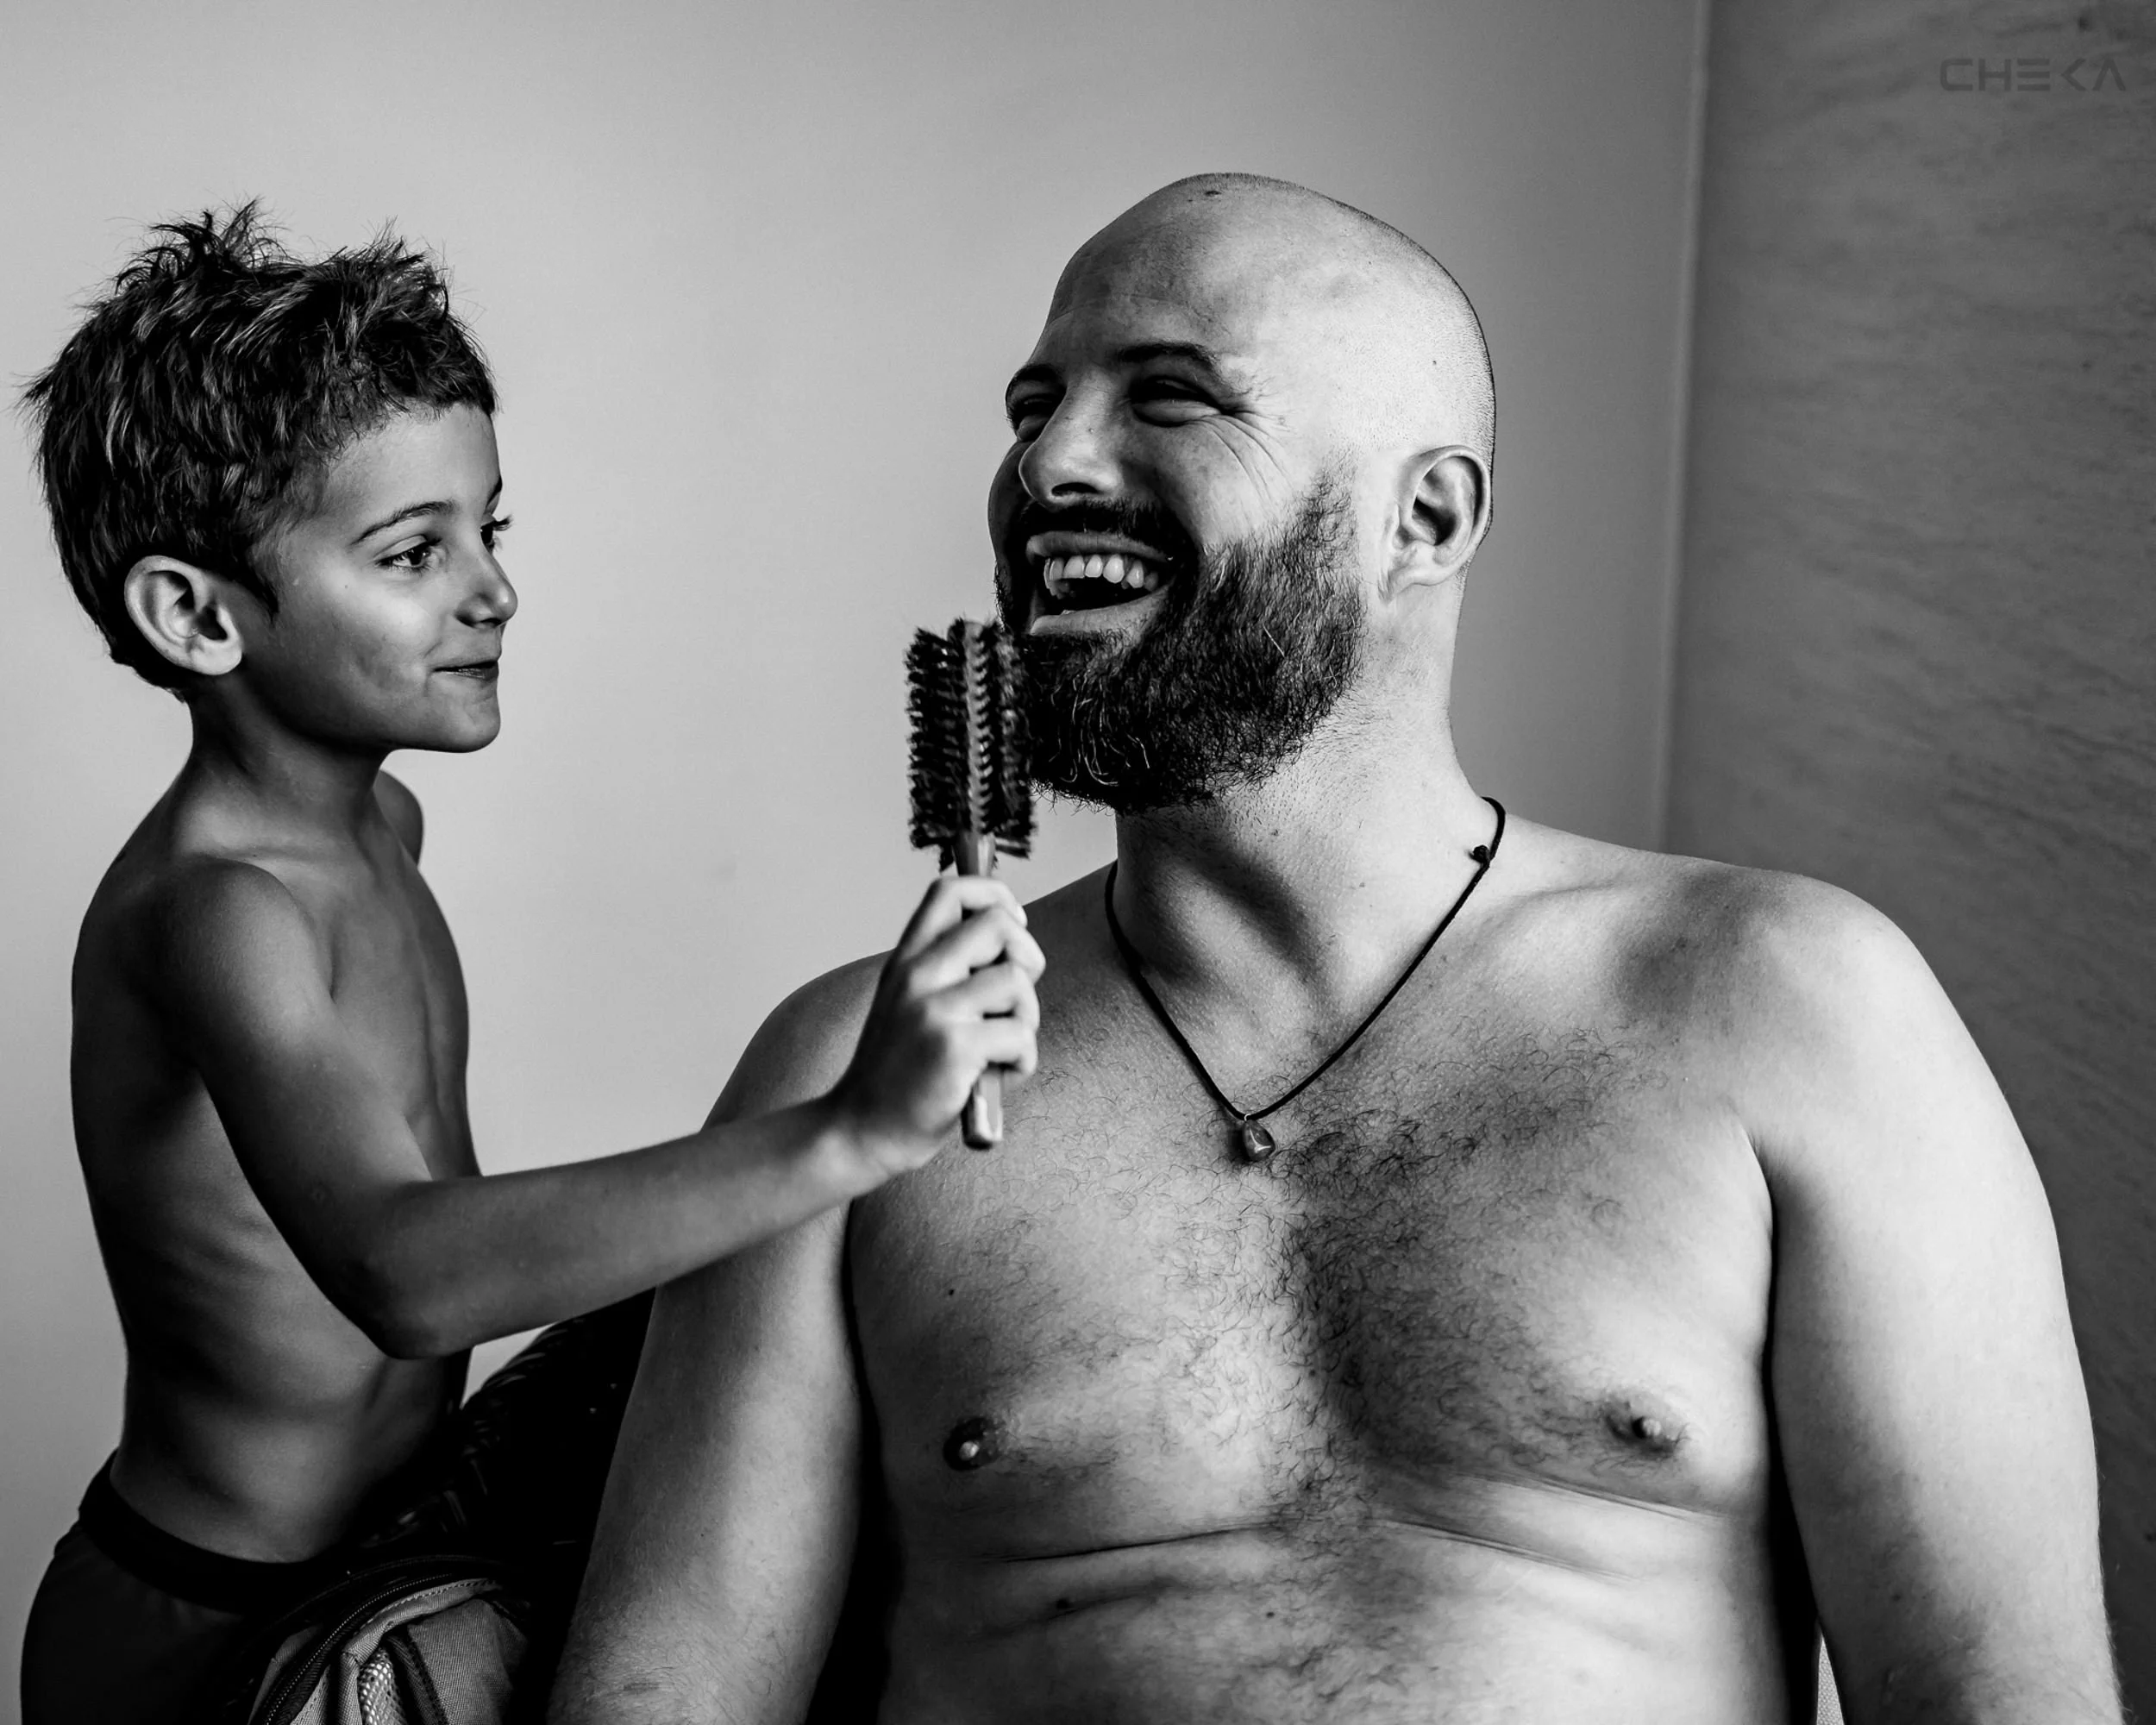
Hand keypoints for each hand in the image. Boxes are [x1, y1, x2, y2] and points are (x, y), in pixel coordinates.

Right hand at [825, 876, 1044, 1180]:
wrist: (861, 1131)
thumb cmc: (897, 1073)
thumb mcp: (907, 1004)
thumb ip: (946, 970)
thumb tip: (1010, 934)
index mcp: (906, 960)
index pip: (951, 890)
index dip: (995, 896)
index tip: (1010, 926)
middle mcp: (917, 976)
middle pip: (999, 923)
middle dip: (1027, 957)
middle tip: (1012, 998)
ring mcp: (934, 1010)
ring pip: (1017, 981)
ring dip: (1025, 1018)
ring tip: (999, 1049)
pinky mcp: (955, 1048)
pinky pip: (1020, 1034)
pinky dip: (1022, 1062)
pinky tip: (994, 1078)